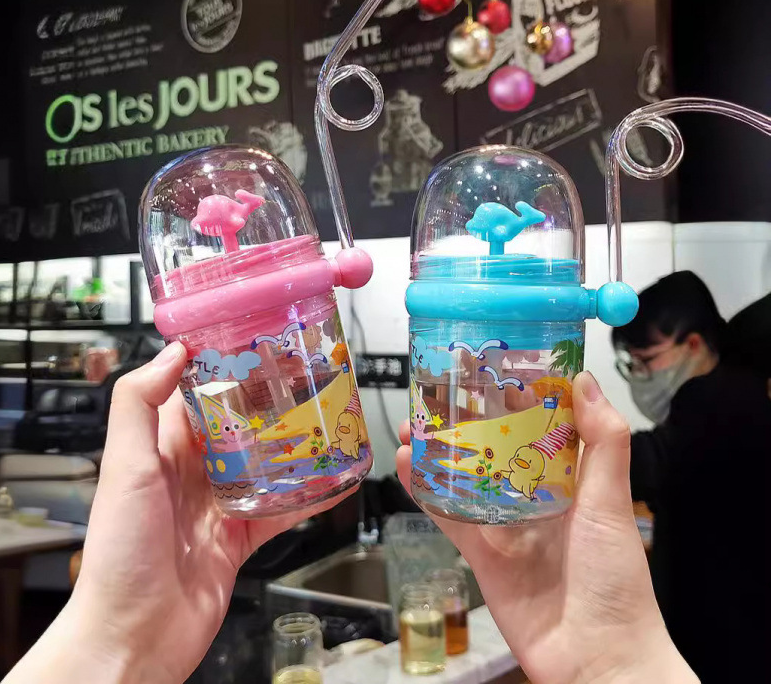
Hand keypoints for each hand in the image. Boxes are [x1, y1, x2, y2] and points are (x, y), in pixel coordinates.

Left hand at [4, 343, 354, 683]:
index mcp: (161, 450)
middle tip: (305, 380)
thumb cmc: (120, 554)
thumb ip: (138, 405)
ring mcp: (218, 506)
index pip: (194, 396)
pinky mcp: (239, 538)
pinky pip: (279, 511)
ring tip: (327, 423)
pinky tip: (333, 484)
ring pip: (263, 465)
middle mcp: (191, 473)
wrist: (134, 635)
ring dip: (292, 447)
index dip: (221, 369)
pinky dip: (307, 498)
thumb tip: (171, 352)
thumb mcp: (125, 467)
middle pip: (237, 427)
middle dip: (268, 404)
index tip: (254, 344)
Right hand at [397, 372, 697, 683]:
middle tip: (439, 392)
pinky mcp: (481, 552)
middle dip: (466, 421)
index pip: (539, 426)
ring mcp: (503, 524)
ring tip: (413, 423)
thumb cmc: (614, 581)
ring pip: (463, 477)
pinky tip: (406, 466)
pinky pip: (447, 516)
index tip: (494, 367)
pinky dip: (424, 491)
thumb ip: (604, 443)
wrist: (595, 658)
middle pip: (492, 448)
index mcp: (568, 480)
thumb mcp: (611, 502)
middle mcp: (533, 498)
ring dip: (436, 451)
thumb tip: (585, 381)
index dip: (516, 397)